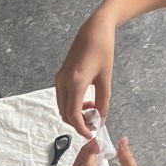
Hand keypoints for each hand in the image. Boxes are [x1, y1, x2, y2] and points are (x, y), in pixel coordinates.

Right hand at [54, 14, 115, 136]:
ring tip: (92, 112)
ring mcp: (59, 80)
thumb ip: (103, 102)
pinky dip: (72, 106)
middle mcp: (63, 82)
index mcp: (76, 83)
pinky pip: (62, 98)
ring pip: (62, 108)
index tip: (91, 134)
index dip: (81, 128)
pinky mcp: (59, 77)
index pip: (73, 115)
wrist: (93, 31)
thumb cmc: (103, 50)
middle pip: (65, 114)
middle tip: (94, 125)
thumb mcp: (106, 79)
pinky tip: (86, 102)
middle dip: (78, 123)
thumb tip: (101, 119)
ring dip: (75, 115)